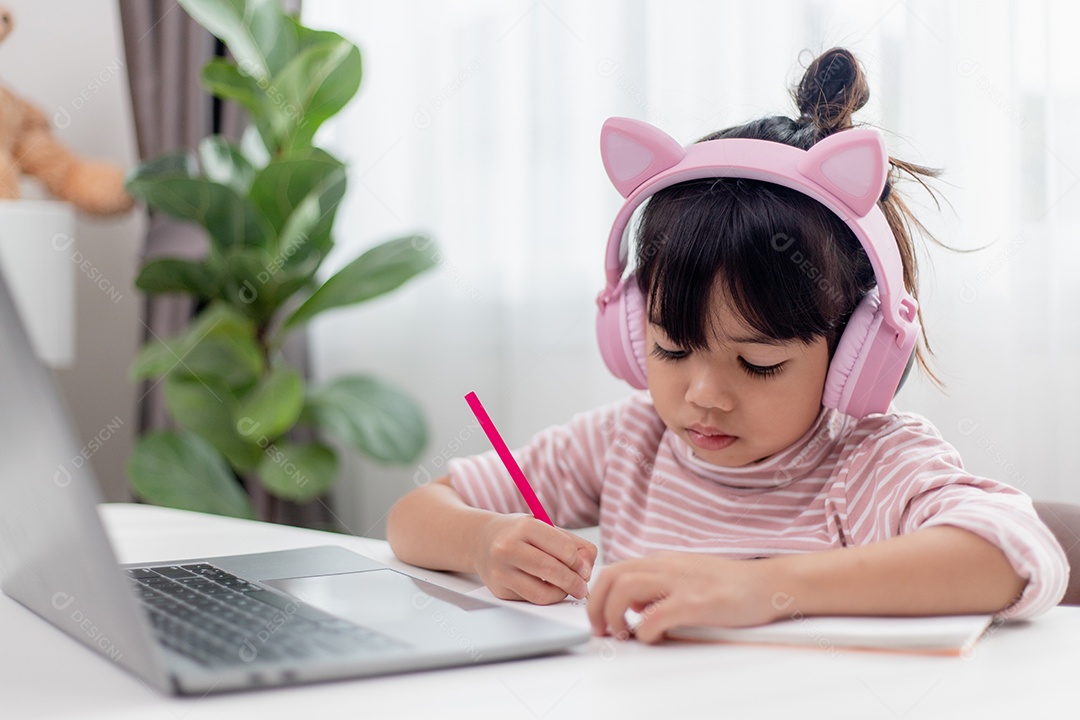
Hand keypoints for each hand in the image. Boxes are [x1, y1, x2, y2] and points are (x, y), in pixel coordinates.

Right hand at [473, 514, 596, 604]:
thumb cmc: (519, 534)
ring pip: (542, 593)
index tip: (584, 569)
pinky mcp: (499, 590)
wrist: (482, 541)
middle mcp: (508, 548)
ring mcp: (501, 571)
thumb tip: (587, 569)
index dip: (579, 562)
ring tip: (565, 588)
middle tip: (582, 588)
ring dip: (561, 594)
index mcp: (524, 527)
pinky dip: (545, 597)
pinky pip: (531, 600)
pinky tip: (546, 587)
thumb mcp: (545, 527)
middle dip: (574, 582)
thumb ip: (572, 544)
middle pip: (552, 571)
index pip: (563, 548)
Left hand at [587, 552, 781, 642]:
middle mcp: (667, 566)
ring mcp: (681, 583)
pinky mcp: (696, 603)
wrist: (768, 584)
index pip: (614, 568)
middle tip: (602, 629)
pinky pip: (656, 616)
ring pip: (626, 589)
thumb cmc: (730, 584)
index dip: (597, 593)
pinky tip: (652, 637)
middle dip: (596, 605)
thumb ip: (658, 587)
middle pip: (612, 576)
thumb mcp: (686, 576)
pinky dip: (645, 631)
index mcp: (663, 561)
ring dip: (614, 615)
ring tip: (622, 634)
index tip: (597, 615)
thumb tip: (633, 607)